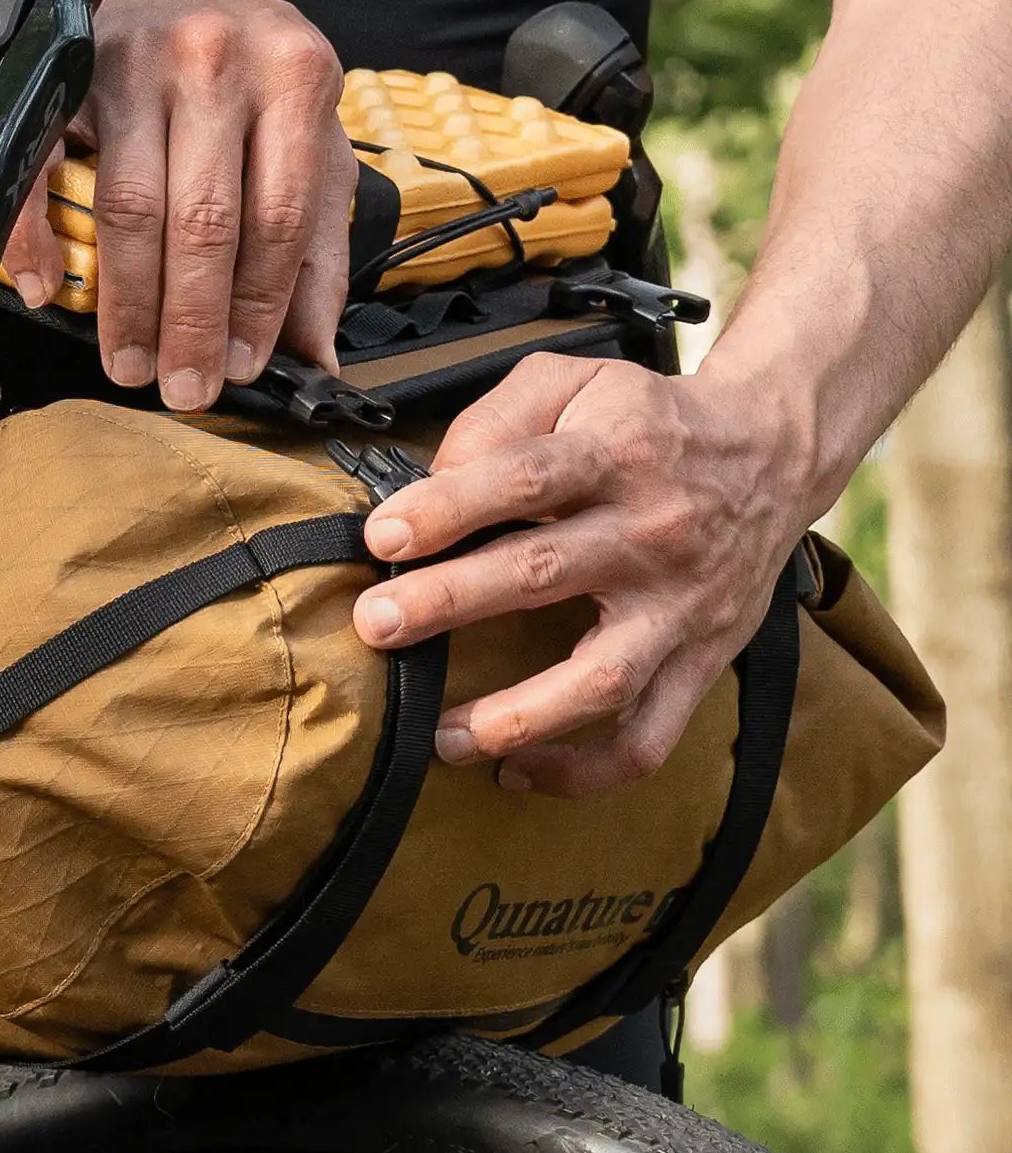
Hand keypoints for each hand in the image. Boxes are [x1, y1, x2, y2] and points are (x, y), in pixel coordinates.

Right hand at [0, 0, 356, 410]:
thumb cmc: (244, 67)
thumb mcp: (307, 134)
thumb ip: (318, 243)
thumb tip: (318, 355)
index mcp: (295, 74)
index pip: (280, 215)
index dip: (260, 304)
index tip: (242, 367)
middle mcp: (217, 60)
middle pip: (205, 220)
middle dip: (193, 319)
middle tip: (183, 387)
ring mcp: (135, 62)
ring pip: (132, 206)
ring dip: (129, 301)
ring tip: (131, 362)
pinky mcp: (66, 70)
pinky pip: (45, 168)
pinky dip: (38, 237)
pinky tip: (49, 291)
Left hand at [352, 353, 815, 796]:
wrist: (775, 451)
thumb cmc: (651, 421)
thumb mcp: (577, 381)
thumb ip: (498, 419)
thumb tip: (433, 479)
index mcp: (617, 454)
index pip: (525, 478)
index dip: (450, 506)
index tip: (384, 534)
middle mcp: (651, 532)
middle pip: (542, 573)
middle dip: (449, 601)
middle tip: (378, 623)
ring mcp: (680, 606)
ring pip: (600, 677)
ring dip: (517, 715)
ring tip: (443, 734)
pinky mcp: (701, 659)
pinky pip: (649, 736)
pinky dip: (586, 770)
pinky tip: (517, 771)